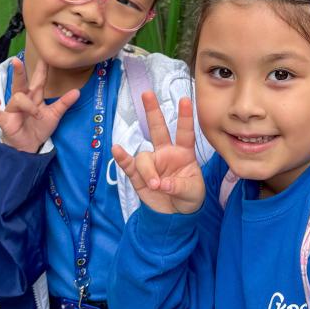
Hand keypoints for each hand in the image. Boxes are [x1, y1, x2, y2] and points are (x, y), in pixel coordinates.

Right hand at [0, 57, 78, 151]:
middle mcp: (22, 99)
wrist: (29, 146)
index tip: (45, 57)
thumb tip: (77, 91)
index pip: (38, 79)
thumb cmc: (39, 128)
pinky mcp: (4, 120)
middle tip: (16, 60)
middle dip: (18, 71)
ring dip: (28, 106)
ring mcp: (12, 109)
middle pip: (20, 82)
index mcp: (34, 96)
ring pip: (16, 98)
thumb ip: (64, 103)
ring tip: (37, 115)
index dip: (42, 69)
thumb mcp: (54, 115)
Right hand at [112, 91, 205, 214]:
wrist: (174, 216)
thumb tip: (162, 183)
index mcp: (184, 153)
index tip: (185, 99)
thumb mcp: (192, 192)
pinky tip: (117, 150)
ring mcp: (152, 163)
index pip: (185, 132)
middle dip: (153, 111)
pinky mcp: (138, 175)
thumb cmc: (189, 197)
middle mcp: (166, 153)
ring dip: (148, 171)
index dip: (185, 117)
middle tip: (147, 93)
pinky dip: (122, 158)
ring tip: (155, 186)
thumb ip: (179, 186)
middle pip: (158, 129)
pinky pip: (128, 164)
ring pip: (144, 157)